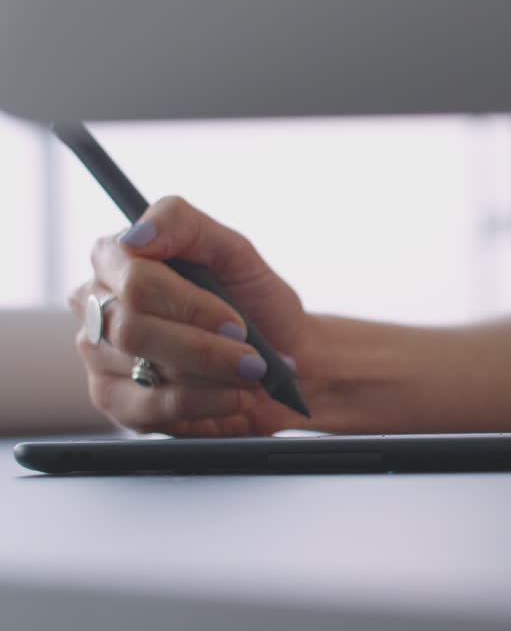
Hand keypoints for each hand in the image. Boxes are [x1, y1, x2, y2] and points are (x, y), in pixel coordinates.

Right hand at [68, 196, 309, 435]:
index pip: (134, 279)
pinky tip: (235, 397)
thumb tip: (136, 236)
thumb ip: (184, 224)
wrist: (290, 358)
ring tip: (249, 373)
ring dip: (213, 374)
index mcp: (116, 259)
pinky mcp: (115, 401)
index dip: (191, 304)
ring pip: (147, 369)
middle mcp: (98, 305)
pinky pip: (152, 408)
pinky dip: (208, 403)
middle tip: (250, 355)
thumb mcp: (233, 251)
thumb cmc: (256, 302)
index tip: (236, 321)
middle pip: (134, 329)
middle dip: (206, 346)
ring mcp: (99, 356)